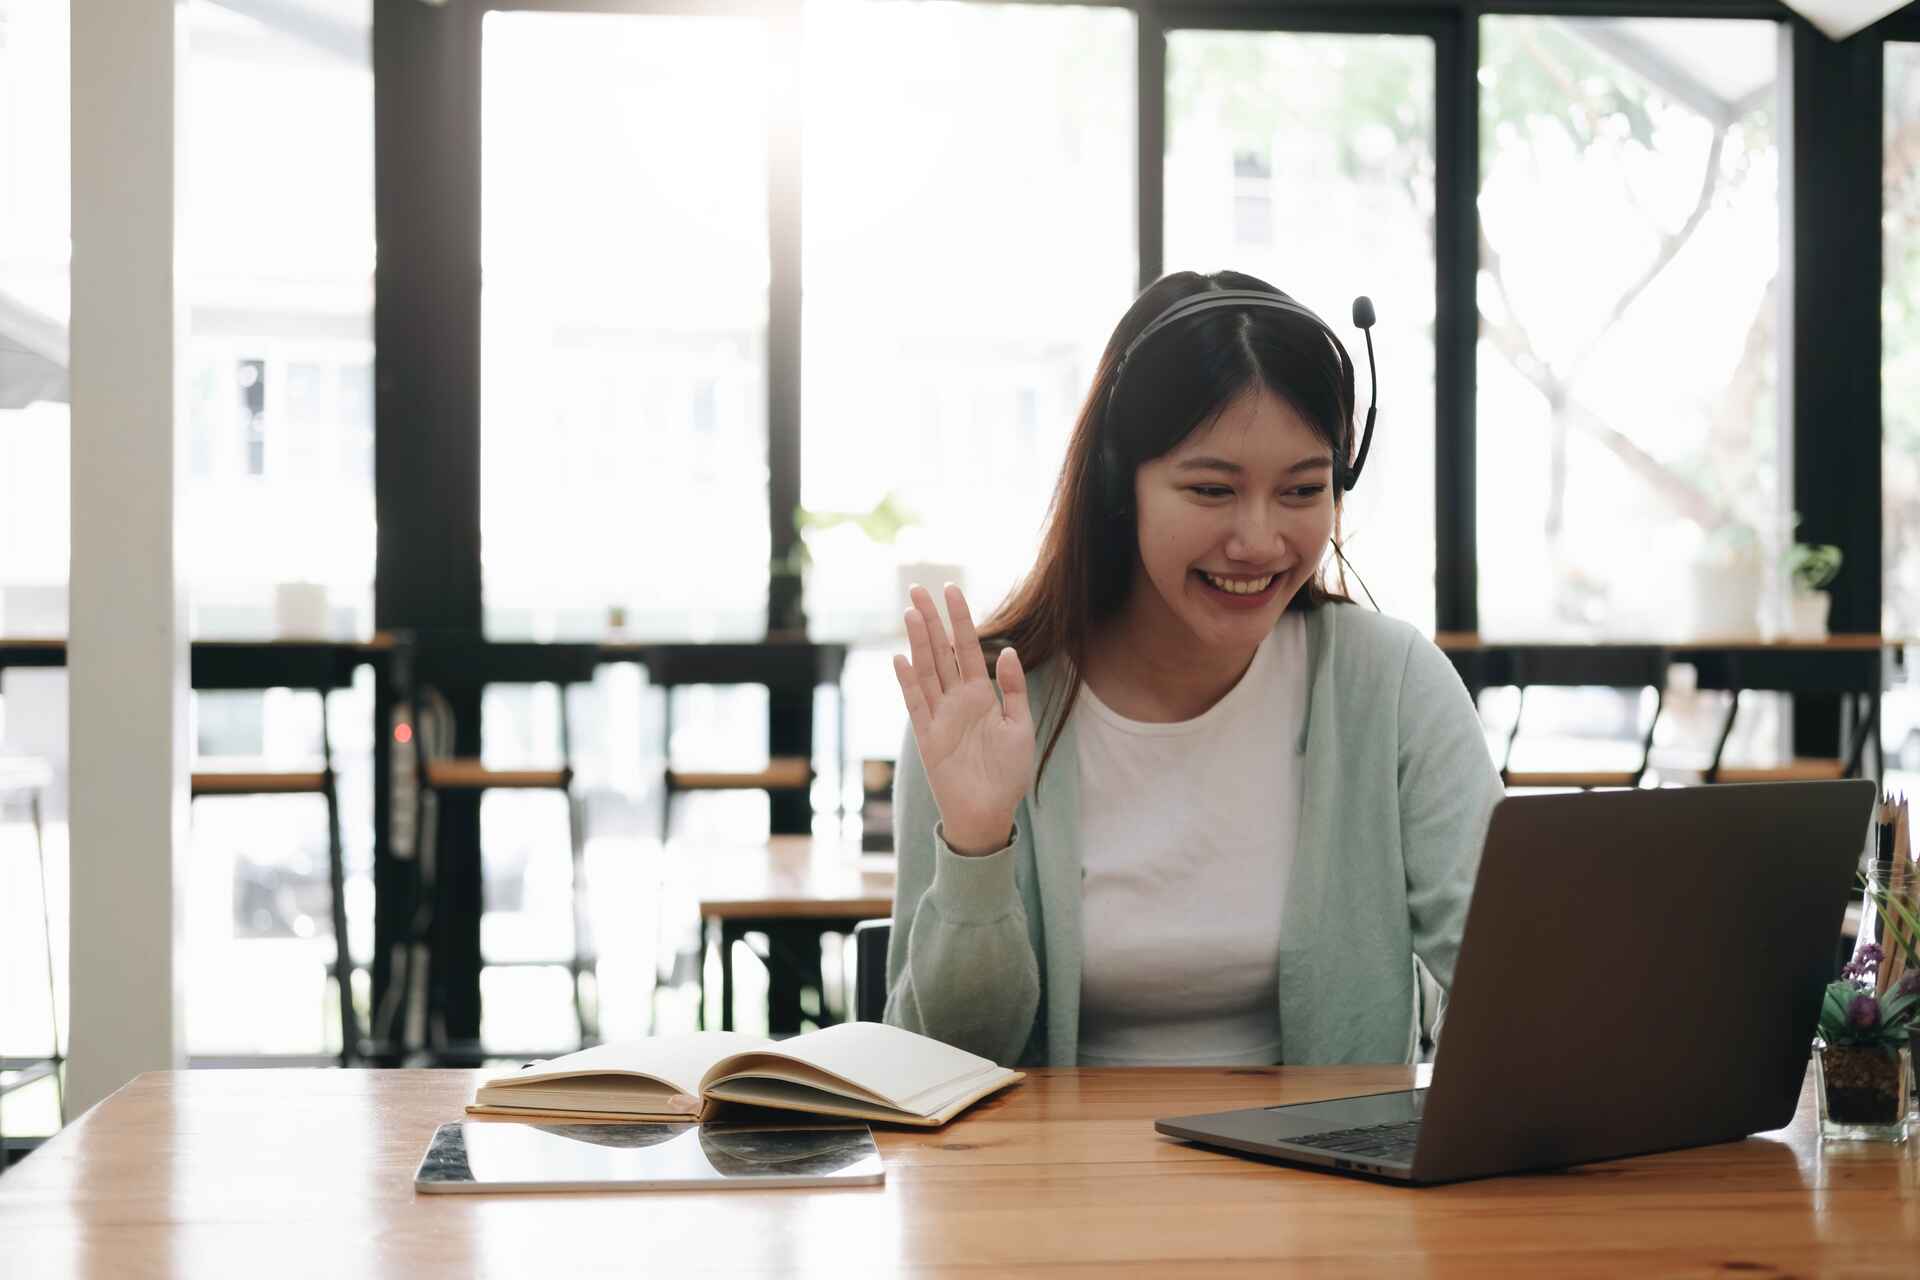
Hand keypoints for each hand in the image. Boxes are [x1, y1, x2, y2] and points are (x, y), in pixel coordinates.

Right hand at [892, 583, 1033, 855]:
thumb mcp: (1021, 726)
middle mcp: (957, 700)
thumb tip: (1007, 650)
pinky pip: (916, 704)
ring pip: (926, 670)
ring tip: (910, 612)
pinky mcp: (928, 737)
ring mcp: (940, 716)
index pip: (967, 648)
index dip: (960, 620)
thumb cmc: (1008, 773)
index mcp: (981, 694)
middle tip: (917, 588)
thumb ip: (1013, 689)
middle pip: (941, 652)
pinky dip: (908, 681)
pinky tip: (900, 658)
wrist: (990, 812)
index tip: (951, 590)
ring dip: (918, 642)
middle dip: (930, 620)